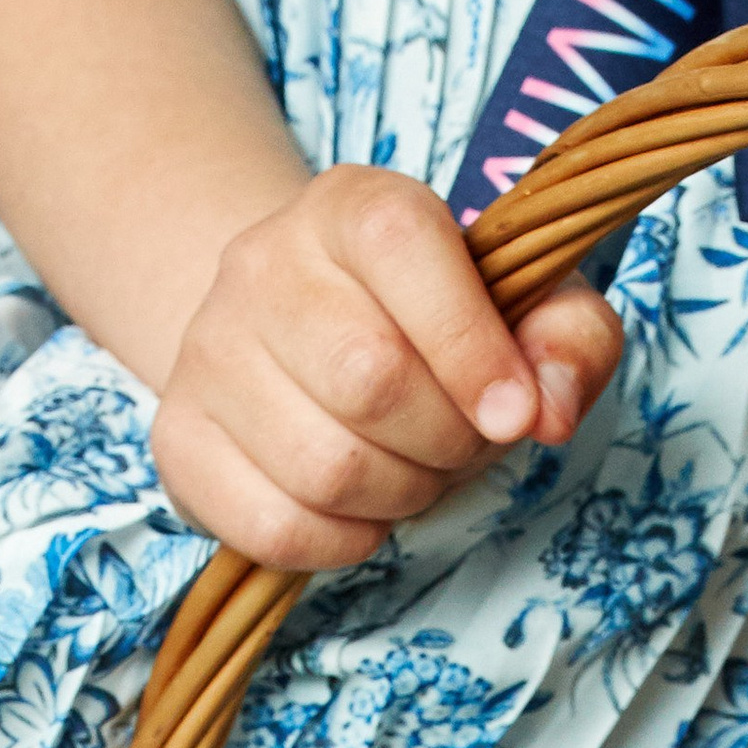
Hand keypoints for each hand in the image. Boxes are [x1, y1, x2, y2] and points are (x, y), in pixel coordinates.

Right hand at [149, 166, 623, 566]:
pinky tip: (359, 507)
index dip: (473, 348)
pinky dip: (343, 541)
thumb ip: (569, 338)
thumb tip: (547, 407)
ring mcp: (206, 350)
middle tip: (463, 442)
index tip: (517, 415)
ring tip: (411, 468)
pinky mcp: (178, 438)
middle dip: (447, 440)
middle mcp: (262, 262)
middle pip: (369, 379)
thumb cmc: (435, 328)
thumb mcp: (525, 308)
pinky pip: (276, 527)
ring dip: (400, 495)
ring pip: (325, 466)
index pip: (404, 249)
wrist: (302, 339)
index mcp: (351, 206)